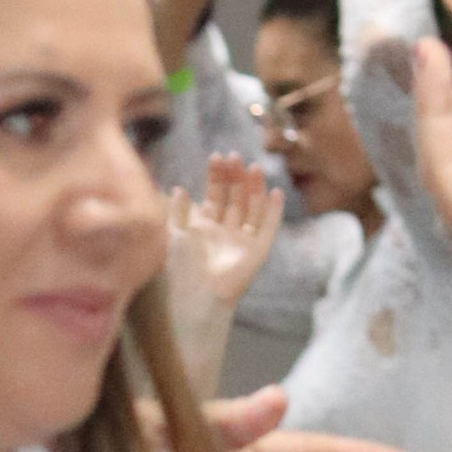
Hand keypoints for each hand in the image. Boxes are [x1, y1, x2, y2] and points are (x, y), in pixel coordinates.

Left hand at [168, 152, 282, 312]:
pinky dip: (274, 211)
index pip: (215, 194)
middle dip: (235, 176)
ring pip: (253, 207)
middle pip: (235, 197)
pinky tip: (276, 192)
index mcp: (207, 227)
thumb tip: (178, 188)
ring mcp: (243, 240)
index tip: (217, 156)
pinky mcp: (258, 250)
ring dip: (255, 187)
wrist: (198, 295)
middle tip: (234, 156)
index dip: (217, 176)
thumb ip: (177, 211)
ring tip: (254, 167)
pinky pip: (269, 227)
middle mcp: (227, 231)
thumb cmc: (183, 269)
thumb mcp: (175, 234)